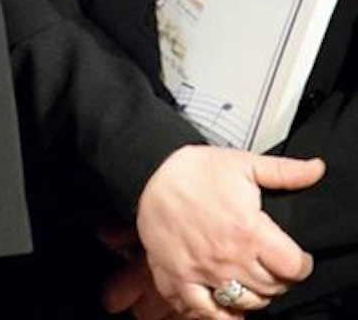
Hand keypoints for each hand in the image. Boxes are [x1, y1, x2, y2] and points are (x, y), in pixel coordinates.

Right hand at [104, 145, 322, 316]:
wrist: (148, 171)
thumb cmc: (195, 168)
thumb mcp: (243, 162)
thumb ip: (284, 171)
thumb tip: (317, 168)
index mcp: (249, 230)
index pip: (292, 266)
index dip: (301, 263)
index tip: (297, 258)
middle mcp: (230, 257)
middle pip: (272, 287)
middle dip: (280, 279)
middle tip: (275, 266)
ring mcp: (205, 271)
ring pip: (246, 302)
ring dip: (256, 296)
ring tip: (254, 280)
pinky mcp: (181, 278)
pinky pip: (207, 311)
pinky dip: (222, 316)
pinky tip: (230, 310)